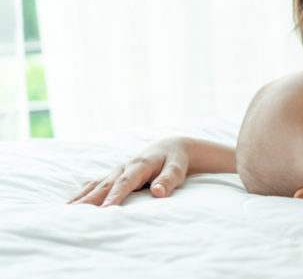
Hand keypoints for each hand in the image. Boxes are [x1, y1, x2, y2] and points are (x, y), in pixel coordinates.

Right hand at [67, 136, 191, 205]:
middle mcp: (124, 166)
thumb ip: (168, 179)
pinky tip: (71, 204)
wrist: (170, 148)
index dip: (115, 196)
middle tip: (74, 215)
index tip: (106, 211)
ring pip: (96, 184)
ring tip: (66, 211)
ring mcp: (117, 170)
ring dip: (82, 197)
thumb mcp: (177, 168)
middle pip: (104, 184)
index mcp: (140, 164)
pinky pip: (95, 184)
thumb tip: (158, 192)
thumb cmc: (175, 161)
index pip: (125, 183)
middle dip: (90, 200)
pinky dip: (83, 193)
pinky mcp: (113, 175)